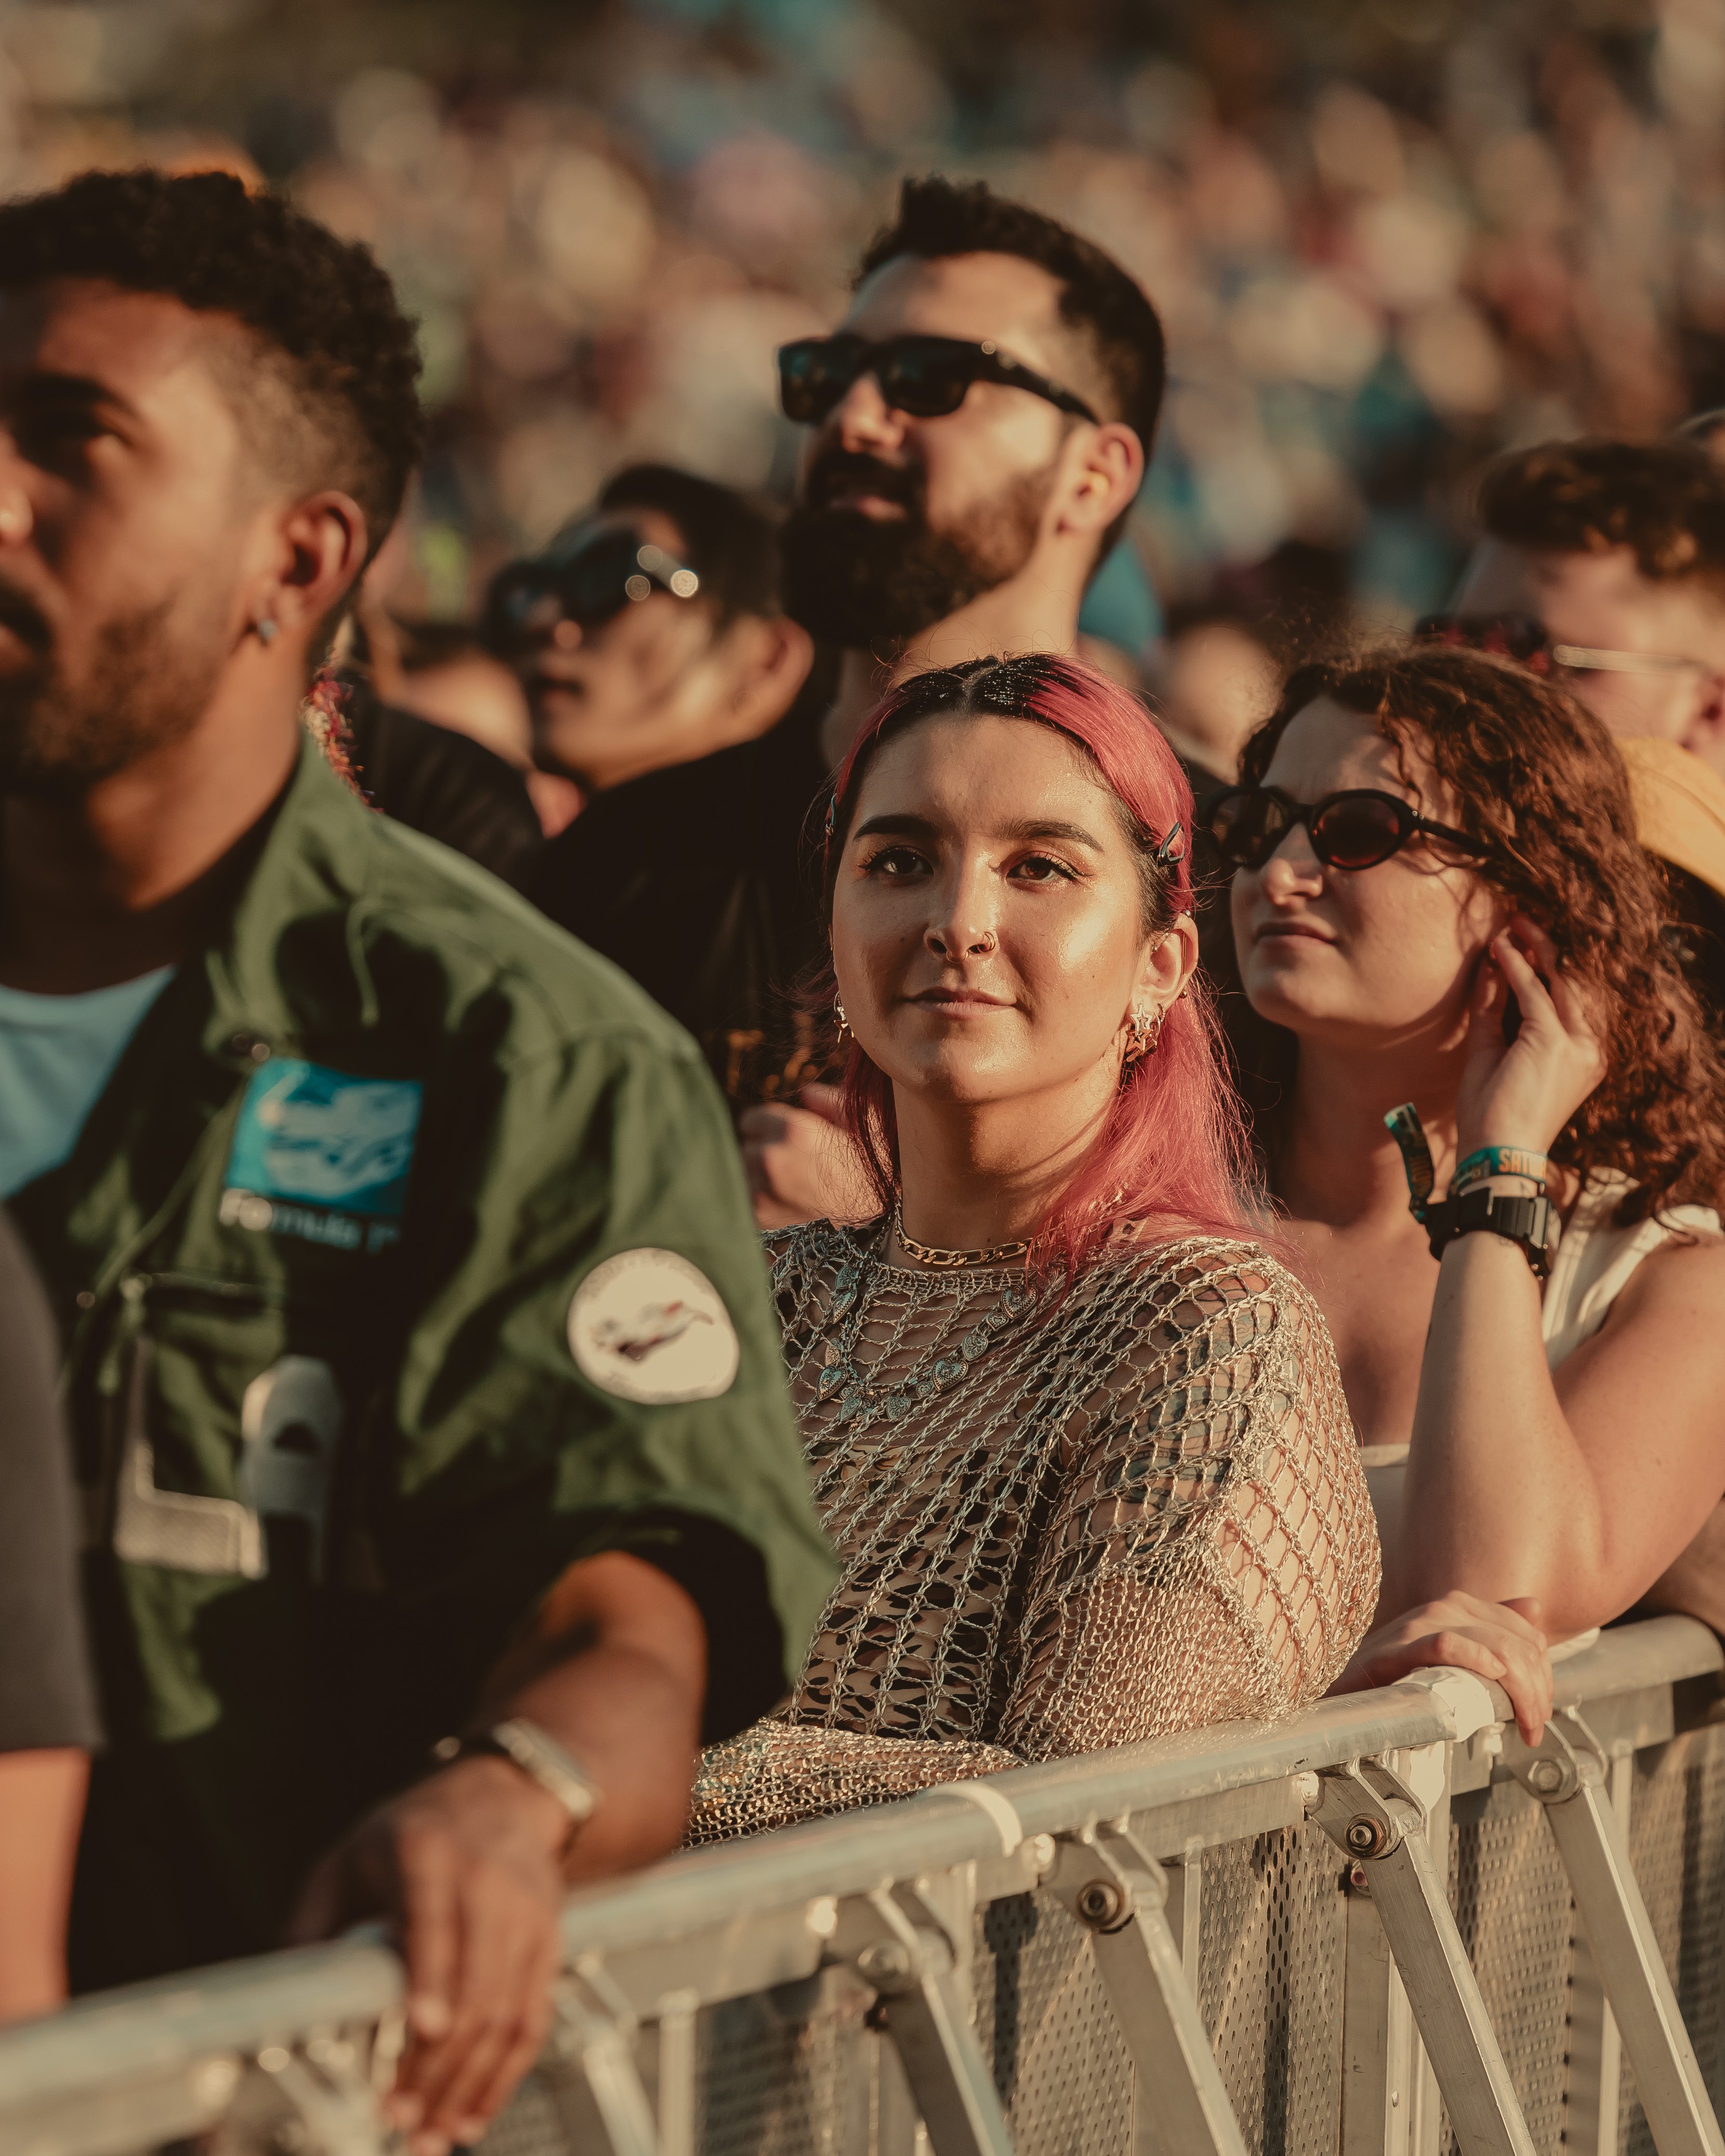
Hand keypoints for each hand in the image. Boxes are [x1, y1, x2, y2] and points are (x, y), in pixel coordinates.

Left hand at [288, 1757, 567, 2155]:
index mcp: (429, 1855)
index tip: (422, 2029)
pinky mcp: (549, 1940)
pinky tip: (475, 2113)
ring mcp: (525, 1913)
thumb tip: (279, 1995)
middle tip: (401, 2119)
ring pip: (507, 2012)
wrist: (507, 1793)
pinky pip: (533, 2017)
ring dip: (470, 2083)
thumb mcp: (349, 1855)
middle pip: (474, 1984)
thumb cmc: (416, 1829)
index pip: (434, 1921)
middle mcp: (486, 1883)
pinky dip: (506, 2073)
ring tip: (432, 2136)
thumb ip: (313, 1921)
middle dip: (439, 2063)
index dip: (433, 1977)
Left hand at [739, 1083, 874, 1227]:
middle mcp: (771, 1159)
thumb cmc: (868, 1159)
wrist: (872, 1206)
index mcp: (791, 1129)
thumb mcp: (856, 1117)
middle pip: (745, 1146)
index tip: (786, 1135)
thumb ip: (824, 1097)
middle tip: (791, 1159)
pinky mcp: (759, 1214)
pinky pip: (744, 1193)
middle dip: (762, 1148)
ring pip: (742, 1170)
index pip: (749, 1120)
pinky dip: (757, 1193)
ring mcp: (762, 1189)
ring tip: (787, 1178)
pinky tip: (781, 1194)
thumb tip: (804, 1092)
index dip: (769, 1125)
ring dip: (756, 1172)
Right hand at [1329, 1592, 1551, 1744]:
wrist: (1345, 1695)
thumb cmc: (1399, 1679)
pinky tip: (1492, 1678)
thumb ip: (1493, 1629)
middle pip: (1518, 1645)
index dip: (1544, 1675)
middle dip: (1537, 1692)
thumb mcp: (1454, 1654)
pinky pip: (1447, 1645)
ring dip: (1520, 1692)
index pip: (1526, 1634)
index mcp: (1459, 1608)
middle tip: (1533, 1728)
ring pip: (1495, 1647)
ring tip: (1522, 1726)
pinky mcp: (1396, 1650)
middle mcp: (1443, 1609)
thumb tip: (1533, 1605)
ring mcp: (1419, 1625)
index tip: (1540, 1713)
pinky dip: (1476, 1658)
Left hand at [1455, 916, 1603, 1162]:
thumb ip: (1492, 1012)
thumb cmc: (1492, 1114)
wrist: (1498, 1154)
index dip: (1541, 969)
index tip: (1517, 944)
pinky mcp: (1555, 1041)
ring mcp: (1576, 1044)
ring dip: (1534, 949)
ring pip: (1559, 982)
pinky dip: (1517, 967)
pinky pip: (1535, 992)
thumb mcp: (1490, 1053)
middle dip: (1543, 950)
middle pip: (1569, 985)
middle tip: (1518, 921)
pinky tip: (1501, 947)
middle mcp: (1587, 1048)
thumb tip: (1489, 971)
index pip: (1564, 1001)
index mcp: (1579, 1056)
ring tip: (1512, 923)